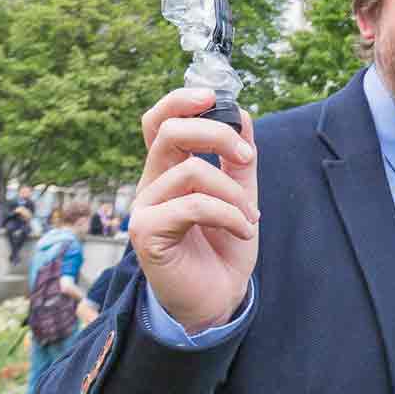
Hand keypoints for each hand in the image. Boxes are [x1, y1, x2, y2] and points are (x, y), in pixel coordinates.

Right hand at [129, 88, 258, 334]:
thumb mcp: (241, 195)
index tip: (215, 96)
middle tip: (246, 157)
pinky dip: (228, 214)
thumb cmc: (224, 247)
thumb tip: (241, 114)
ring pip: (190, 170)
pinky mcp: (146, 233)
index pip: (159, 121)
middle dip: (216, 134)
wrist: (219, 298)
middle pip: (168, 132)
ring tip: (250, 217)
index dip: (180, 101)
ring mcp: (144, 208)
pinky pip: (193, 205)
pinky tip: (243, 230)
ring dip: (234, 192)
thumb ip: (239, 159)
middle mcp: (151, 184)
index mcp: (169, 170)